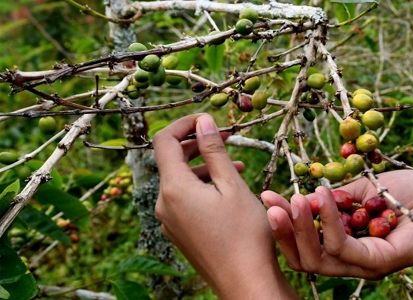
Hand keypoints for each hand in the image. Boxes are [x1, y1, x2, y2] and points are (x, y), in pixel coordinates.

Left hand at [153, 113, 296, 298]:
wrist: (245, 283)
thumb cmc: (245, 234)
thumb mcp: (232, 185)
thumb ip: (214, 150)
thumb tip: (203, 121)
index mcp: (174, 189)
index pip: (164, 141)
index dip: (184, 124)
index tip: (208, 120)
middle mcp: (164, 204)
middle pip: (171, 160)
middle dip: (197, 144)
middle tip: (225, 137)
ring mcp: (170, 221)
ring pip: (179, 181)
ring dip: (203, 166)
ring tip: (235, 165)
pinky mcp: (179, 233)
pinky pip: (183, 200)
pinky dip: (201, 187)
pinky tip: (226, 190)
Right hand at [262, 170, 412, 278]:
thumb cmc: (407, 193)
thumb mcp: (360, 191)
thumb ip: (332, 200)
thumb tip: (300, 197)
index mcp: (343, 244)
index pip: (304, 242)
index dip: (283, 222)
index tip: (267, 196)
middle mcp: (351, 260)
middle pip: (304, 258)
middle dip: (283, 231)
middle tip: (271, 202)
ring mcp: (364, 264)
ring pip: (318, 258)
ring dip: (301, 227)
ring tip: (295, 198)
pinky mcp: (378, 262)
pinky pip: (342, 246)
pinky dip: (328, 220)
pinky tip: (322, 196)